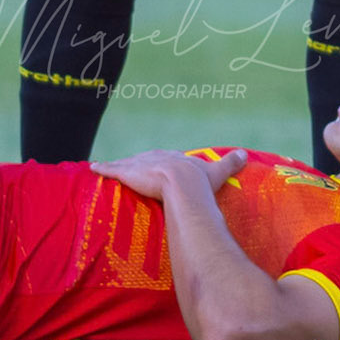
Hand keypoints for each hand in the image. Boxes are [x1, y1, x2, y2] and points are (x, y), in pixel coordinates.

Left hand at [92, 148, 246, 202]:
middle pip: (144, 158)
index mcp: (176, 158)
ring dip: (118, 165)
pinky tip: (94, 168)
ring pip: (127, 164)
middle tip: (132, 167)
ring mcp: (141, 164)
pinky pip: (112, 170)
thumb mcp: (217, 172)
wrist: (184, 186)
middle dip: (138, 162)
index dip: (161, 161)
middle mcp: (157, 157)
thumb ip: (230, 162)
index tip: (158, 165)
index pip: (165, 158)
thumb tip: (246, 153)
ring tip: (108, 167)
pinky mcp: (128, 173)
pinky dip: (103, 168)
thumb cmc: (200, 182)